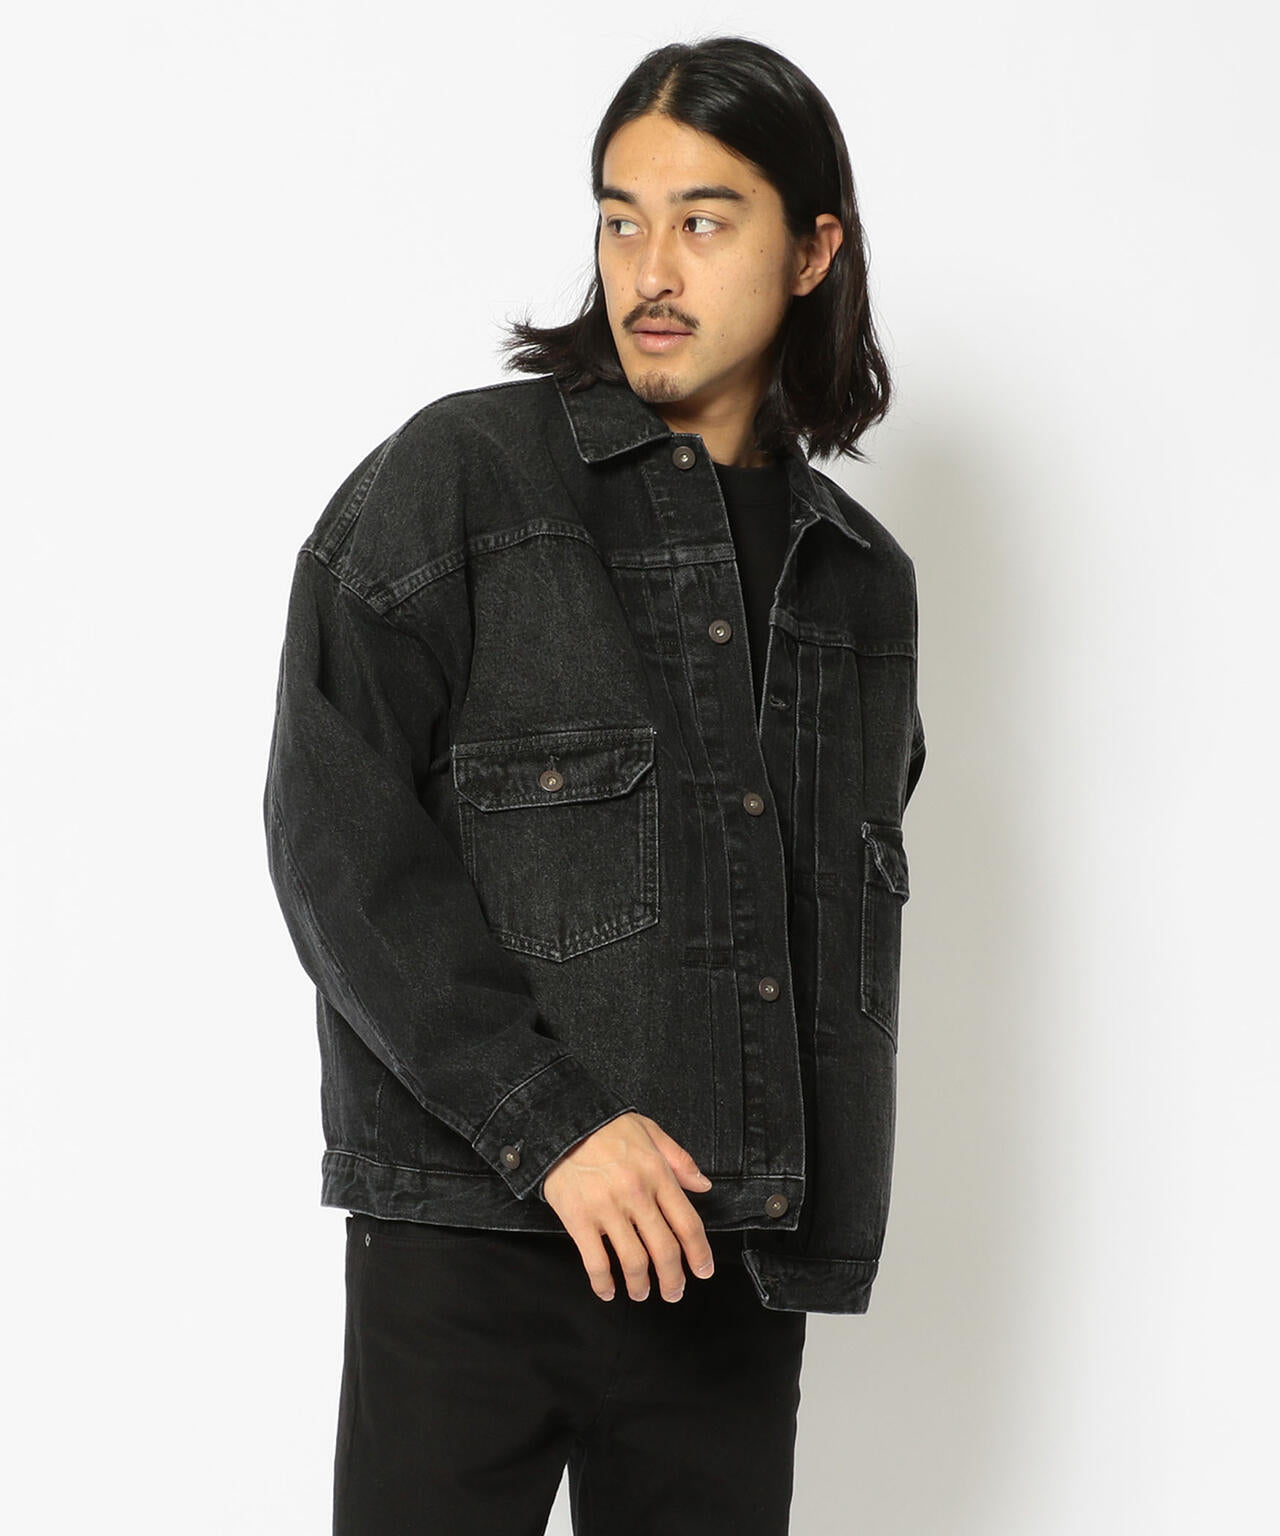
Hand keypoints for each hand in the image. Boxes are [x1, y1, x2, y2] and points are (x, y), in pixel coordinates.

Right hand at [541, 1111, 716, 1302]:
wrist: (561, 1121)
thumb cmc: (606, 1127)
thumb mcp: (650, 1131)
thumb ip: (680, 1159)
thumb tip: (703, 1185)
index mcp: (657, 1174)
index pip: (688, 1224)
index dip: (700, 1254)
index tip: (703, 1271)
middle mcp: (636, 1195)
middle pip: (664, 1250)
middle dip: (673, 1280)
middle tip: (674, 1292)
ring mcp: (607, 1209)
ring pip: (633, 1262)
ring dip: (641, 1286)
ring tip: (642, 1293)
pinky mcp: (579, 1220)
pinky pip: (595, 1262)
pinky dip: (603, 1284)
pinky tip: (608, 1291)